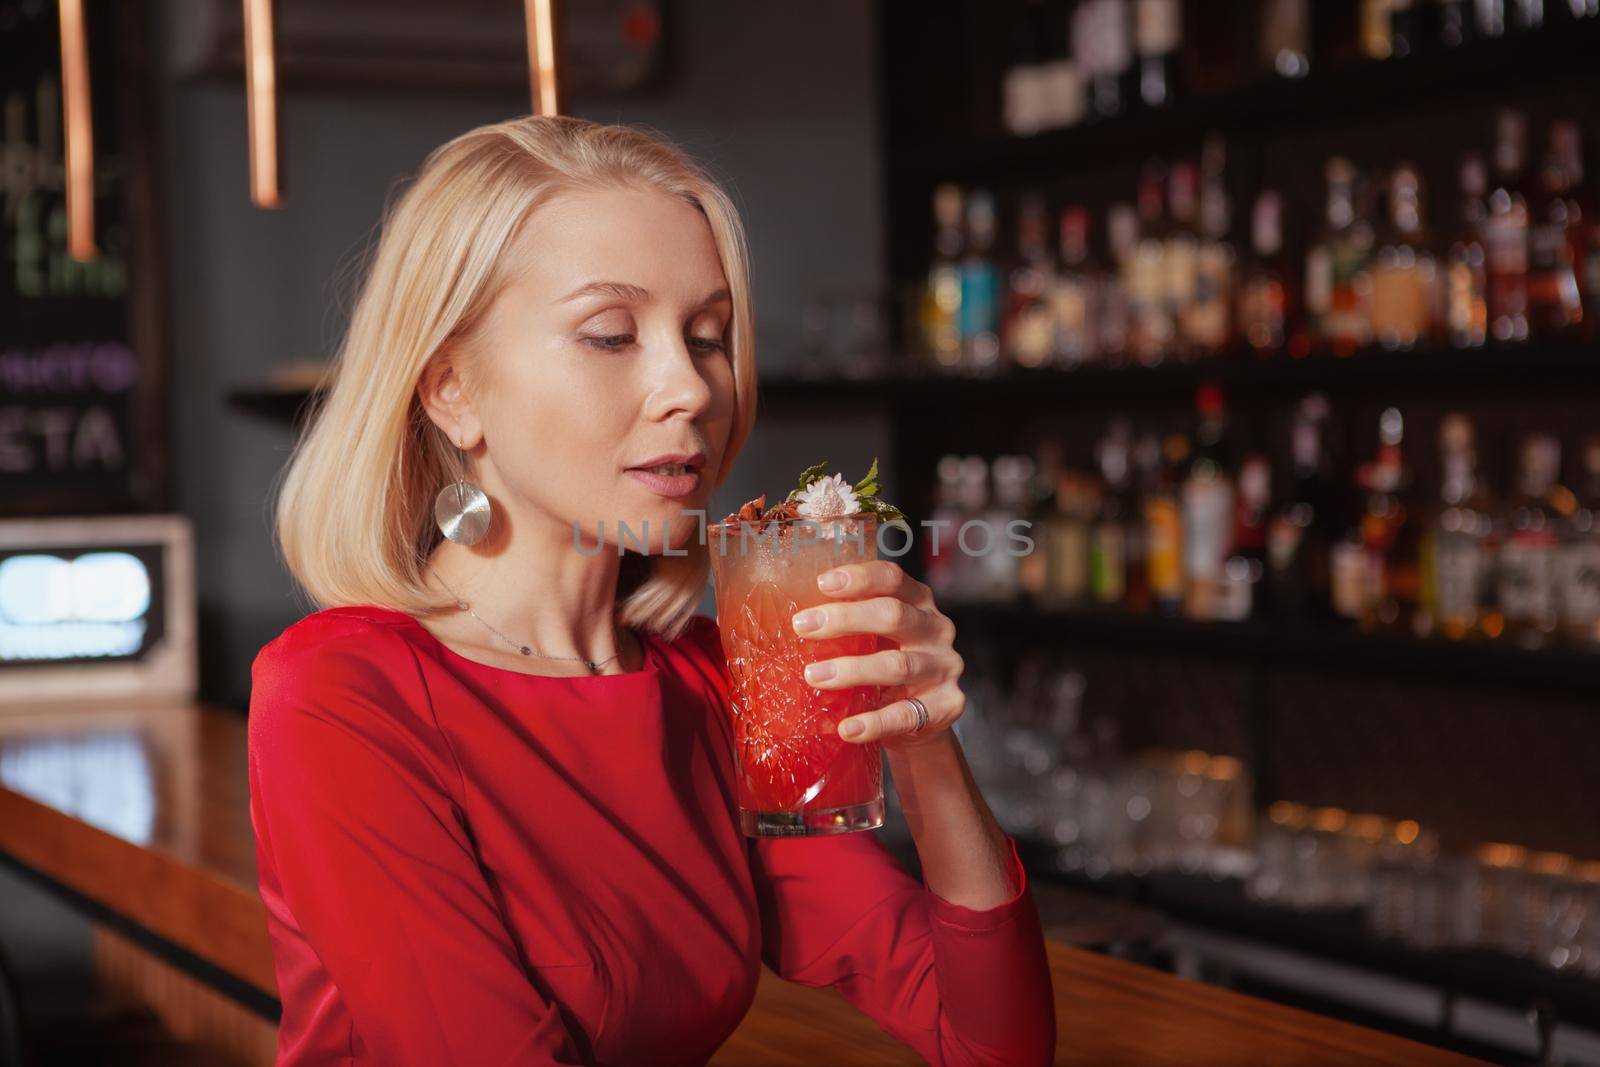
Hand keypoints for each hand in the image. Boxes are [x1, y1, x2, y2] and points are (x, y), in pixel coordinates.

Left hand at [790, 559, 963, 751]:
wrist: (922, 721)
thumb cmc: (886, 669)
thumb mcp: (875, 639)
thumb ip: (849, 627)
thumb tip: (792, 622)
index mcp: (918, 602)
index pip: (893, 578)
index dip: (859, 578)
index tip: (822, 583)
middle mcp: (936, 629)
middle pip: (893, 615)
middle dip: (845, 619)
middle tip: (802, 626)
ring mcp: (944, 667)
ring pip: (898, 665)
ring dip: (852, 670)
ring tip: (814, 677)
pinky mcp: (947, 705)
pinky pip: (906, 714)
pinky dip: (874, 722)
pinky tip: (847, 728)